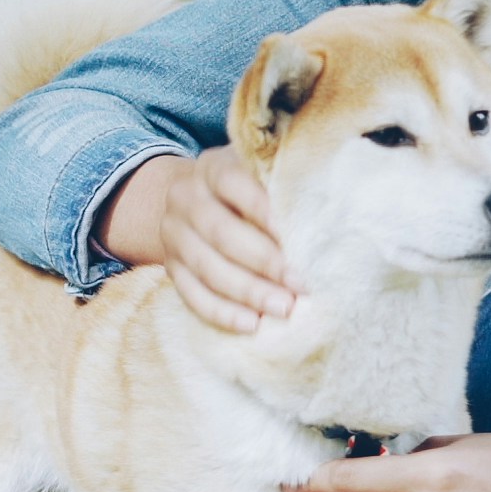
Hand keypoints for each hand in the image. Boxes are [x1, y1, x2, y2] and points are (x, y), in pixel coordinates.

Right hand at [98, 148, 292, 332]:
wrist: (196, 202)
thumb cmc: (248, 191)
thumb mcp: (260, 176)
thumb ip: (281, 190)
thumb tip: (319, 223)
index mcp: (211, 168)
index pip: (233, 182)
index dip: (263, 208)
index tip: (296, 234)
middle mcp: (185, 198)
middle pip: (221, 233)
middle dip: (264, 262)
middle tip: (299, 284)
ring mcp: (173, 235)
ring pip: (207, 268)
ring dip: (248, 292)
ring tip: (284, 308)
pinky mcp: (170, 268)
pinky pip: (193, 295)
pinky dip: (223, 312)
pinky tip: (252, 323)